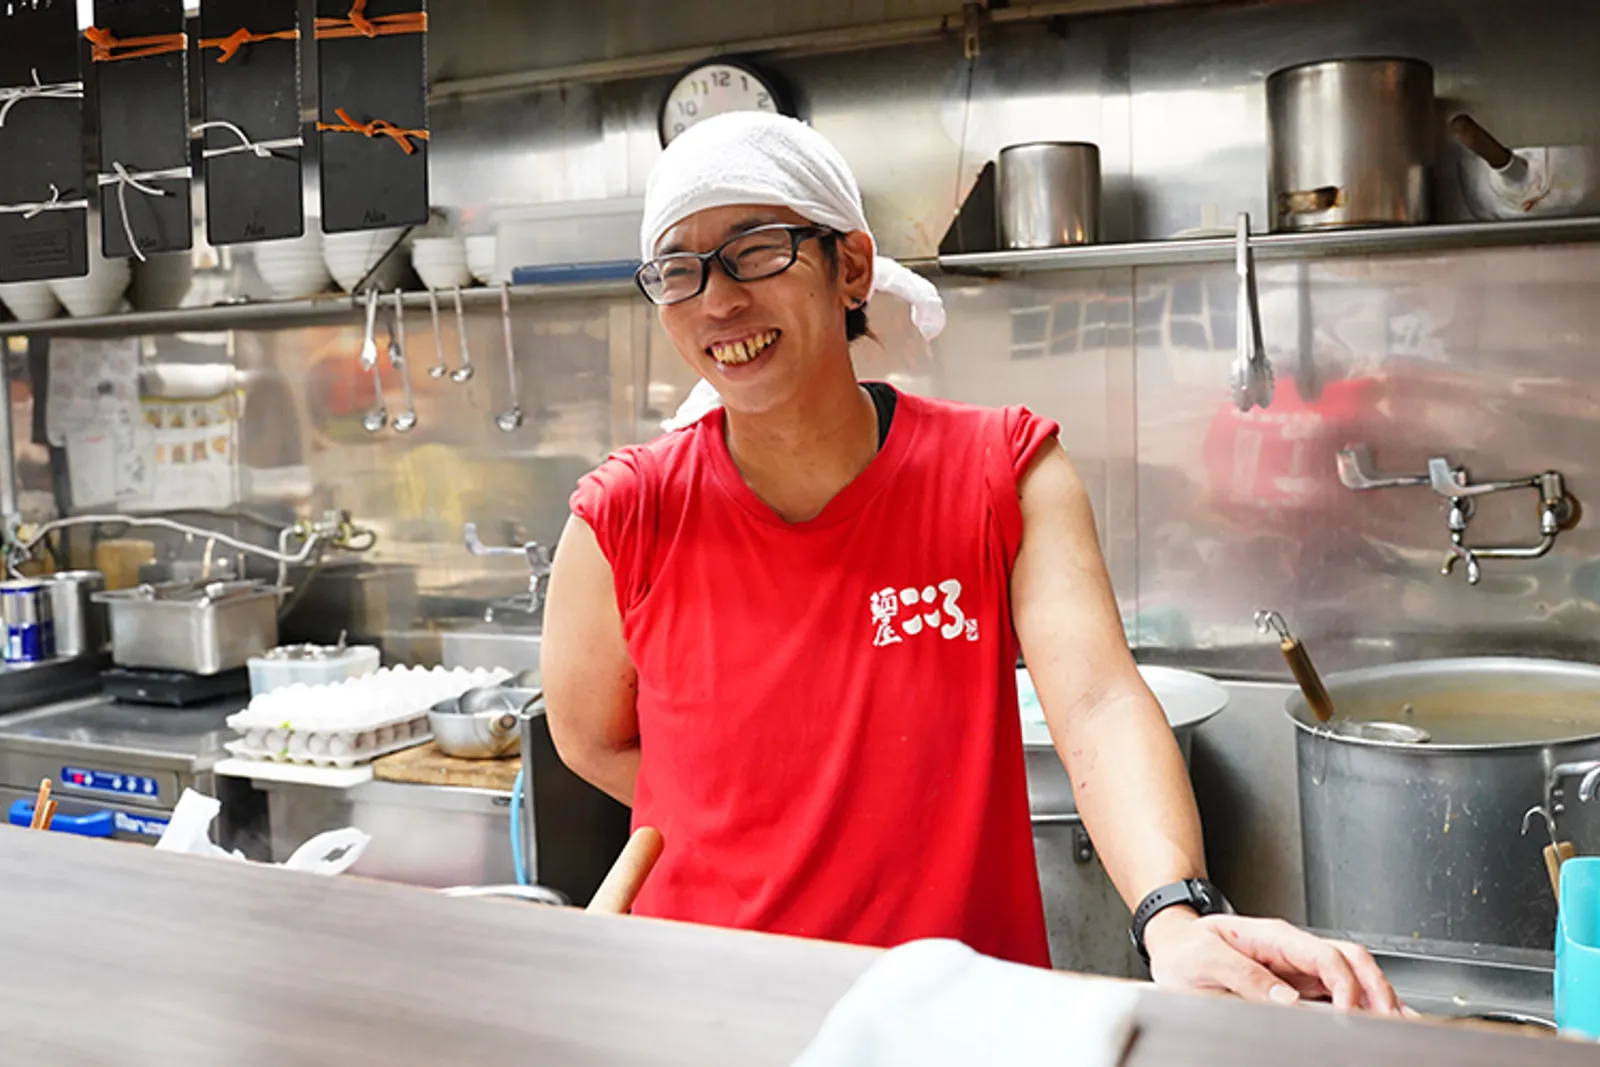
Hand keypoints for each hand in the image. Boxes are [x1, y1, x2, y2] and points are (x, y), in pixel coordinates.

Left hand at [1142, 909, 1411, 1016]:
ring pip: (1353, 974)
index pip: (1324, 956)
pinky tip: (1381, 1017)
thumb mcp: (1206, 959)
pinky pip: (1339, 989)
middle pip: (1351, 960)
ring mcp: (1298, 967)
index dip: (1345, 985)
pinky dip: (1364, 1002)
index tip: (1350, 1013)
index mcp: (1274, 937)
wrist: (1174, 945)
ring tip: (1399, 1022)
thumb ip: (1244, 975)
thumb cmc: (1187, 948)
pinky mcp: (1298, 984)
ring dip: (1378, 995)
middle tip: (1388, 1021)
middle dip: (1376, 988)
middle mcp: (1293, 949)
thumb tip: (1285, 1000)